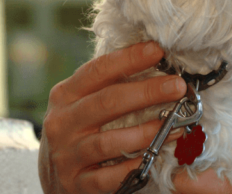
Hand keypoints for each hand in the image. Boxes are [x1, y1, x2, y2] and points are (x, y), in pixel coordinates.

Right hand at [39, 41, 187, 193]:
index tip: (158, 50)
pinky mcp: (76, 183)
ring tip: (175, 125)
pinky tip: (155, 158)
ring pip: (109, 141)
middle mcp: (62, 123)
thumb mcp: (81, 103)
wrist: (54, 179)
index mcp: (64, 95)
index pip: (97, 71)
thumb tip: (152, 59)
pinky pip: (109, 177)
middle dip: (146, 92)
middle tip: (177, 85)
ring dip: (147, 132)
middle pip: (107, 102)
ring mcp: (67, 155)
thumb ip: (107, 85)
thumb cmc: (78, 132)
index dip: (129, 59)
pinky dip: (133, 166)